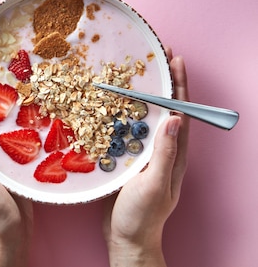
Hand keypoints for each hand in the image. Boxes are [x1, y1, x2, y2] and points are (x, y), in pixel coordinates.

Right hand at [102, 48, 189, 266]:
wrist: (125, 237)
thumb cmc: (142, 215)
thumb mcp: (154, 184)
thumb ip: (165, 153)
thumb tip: (176, 119)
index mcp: (173, 155)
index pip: (182, 112)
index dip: (180, 86)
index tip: (176, 60)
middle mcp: (162, 150)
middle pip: (166, 109)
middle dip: (164, 83)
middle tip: (157, 57)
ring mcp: (145, 155)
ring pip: (146, 117)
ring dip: (143, 94)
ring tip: (135, 73)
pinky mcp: (128, 160)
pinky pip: (128, 130)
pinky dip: (124, 112)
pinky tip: (112, 104)